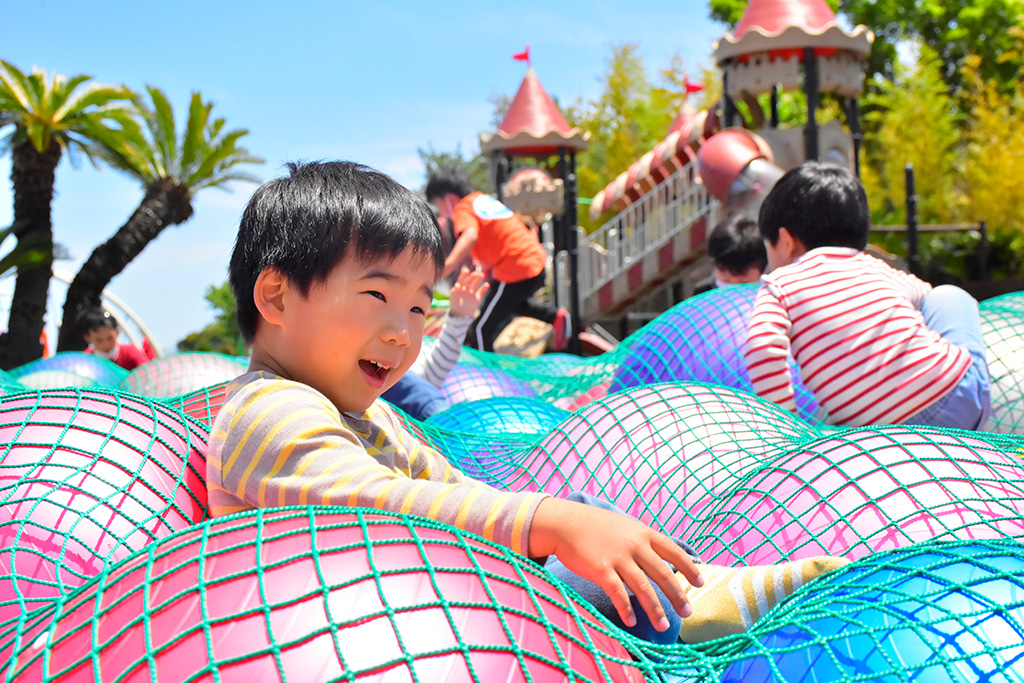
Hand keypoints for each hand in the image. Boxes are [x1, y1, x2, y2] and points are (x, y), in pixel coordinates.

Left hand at [449, 266, 488, 317]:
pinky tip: (487, 284)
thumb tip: (456, 285)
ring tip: (482, 275)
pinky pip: (481, 291)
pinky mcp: (476, 297)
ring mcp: (471, 292)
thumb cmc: (455, 306)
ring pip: (475, 284)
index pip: (461, 279)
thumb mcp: (454, 298)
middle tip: (476, 273)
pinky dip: (484, 287)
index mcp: (459, 288)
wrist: (460, 316)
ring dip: (478, 279)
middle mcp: (465, 289)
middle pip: (469, 280)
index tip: (466, 270)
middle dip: (472, 276)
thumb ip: (455, 292)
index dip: (464, 274)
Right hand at [529, 497, 702, 630]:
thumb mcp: (626, 527)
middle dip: (677, 595)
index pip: (674, 551)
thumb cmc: (596, 527)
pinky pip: (618, 593)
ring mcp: (618, 557)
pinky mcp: (600, 568)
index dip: (690, 568)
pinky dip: (626, 609)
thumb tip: (664, 559)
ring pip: (643, 587)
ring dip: (655, 609)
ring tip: (664, 626)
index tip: (700, 583)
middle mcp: (635, 545)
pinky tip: (632, 621)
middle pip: (663, 574)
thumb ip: (644, 541)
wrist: (566, 522)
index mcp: (644, 533)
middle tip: (687, 612)